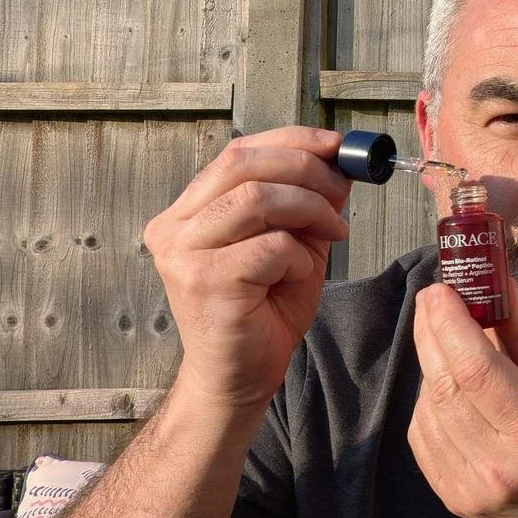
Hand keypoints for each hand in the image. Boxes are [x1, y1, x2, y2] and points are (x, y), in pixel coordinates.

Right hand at [144, 127, 350, 412]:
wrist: (240, 377)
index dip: (291, 141)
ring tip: (332, 233)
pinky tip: (299, 273)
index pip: (238, 152)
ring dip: (309, 209)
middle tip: (342, 191)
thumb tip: (339, 161)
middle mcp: (174, 227)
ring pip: (256, 199)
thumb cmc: (264, 311)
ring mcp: (182, 254)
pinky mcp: (203, 282)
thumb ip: (307, 203)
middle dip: (306, 169)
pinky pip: (268, 246)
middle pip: (243, 164)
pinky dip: (297, 255)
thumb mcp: (293, 244)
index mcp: (189, 211)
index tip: (335, 146)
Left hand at [409, 280, 517, 517]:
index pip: (476, 369)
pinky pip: (422, 434)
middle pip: (445, 384)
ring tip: (446, 340)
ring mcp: (469, 486)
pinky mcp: (450, 497)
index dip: (450, 323)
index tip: (441, 290)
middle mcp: (497, 463)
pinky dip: (429, 399)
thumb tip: (496, 285)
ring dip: (430, 364)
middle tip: (433, 298)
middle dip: (431, 332)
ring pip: (429, 407)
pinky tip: (447, 384)